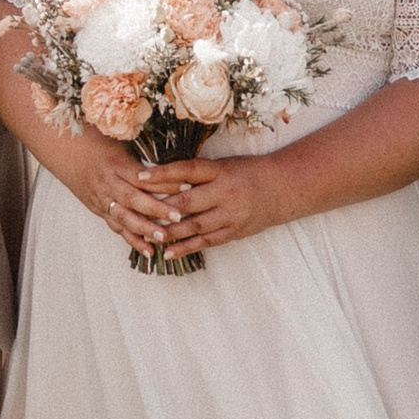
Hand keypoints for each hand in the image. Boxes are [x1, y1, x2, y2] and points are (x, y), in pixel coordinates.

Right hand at [42, 129, 186, 258]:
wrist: (64, 148)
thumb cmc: (96, 140)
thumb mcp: (120, 141)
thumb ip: (142, 156)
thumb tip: (173, 161)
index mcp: (116, 164)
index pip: (143, 176)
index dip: (165, 182)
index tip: (188, 185)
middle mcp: (107, 183)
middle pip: (133, 199)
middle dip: (156, 210)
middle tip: (178, 218)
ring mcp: (101, 198)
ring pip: (123, 217)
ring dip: (144, 230)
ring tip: (163, 239)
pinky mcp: (97, 208)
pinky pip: (115, 226)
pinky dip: (131, 239)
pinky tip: (148, 251)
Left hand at [137, 153, 287, 260]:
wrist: (281, 188)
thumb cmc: (247, 172)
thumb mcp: (224, 165)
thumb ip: (197, 172)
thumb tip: (162, 175)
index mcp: (220, 171)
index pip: (187, 170)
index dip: (163, 174)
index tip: (140, 177)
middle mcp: (225, 193)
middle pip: (188, 202)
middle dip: (161, 209)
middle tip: (137, 213)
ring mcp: (230, 215)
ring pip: (194, 226)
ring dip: (169, 233)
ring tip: (147, 236)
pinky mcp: (234, 232)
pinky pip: (206, 242)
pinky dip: (186, 248)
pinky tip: (168, 253)